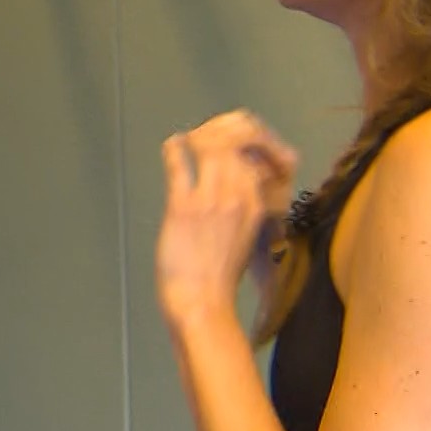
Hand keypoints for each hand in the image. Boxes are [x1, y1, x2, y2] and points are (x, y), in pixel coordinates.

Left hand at [156, 110, 299, 322]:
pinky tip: (172, 144)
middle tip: (208, 130)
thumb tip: (238, 183)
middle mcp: (238, 196)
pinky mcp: (182, 207)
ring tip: (191, 137)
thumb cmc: (221, 277)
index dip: (247, 138)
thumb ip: (243, 207)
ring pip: (212, 145)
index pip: (258, 154)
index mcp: (256, 204)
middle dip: (223, 127)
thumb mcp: (246, 236)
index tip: (232, 137)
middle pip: (237, 140)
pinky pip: (180, 164)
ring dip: (199, 134)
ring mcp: (210, 199)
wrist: (202, 304)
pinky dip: (174, 148)